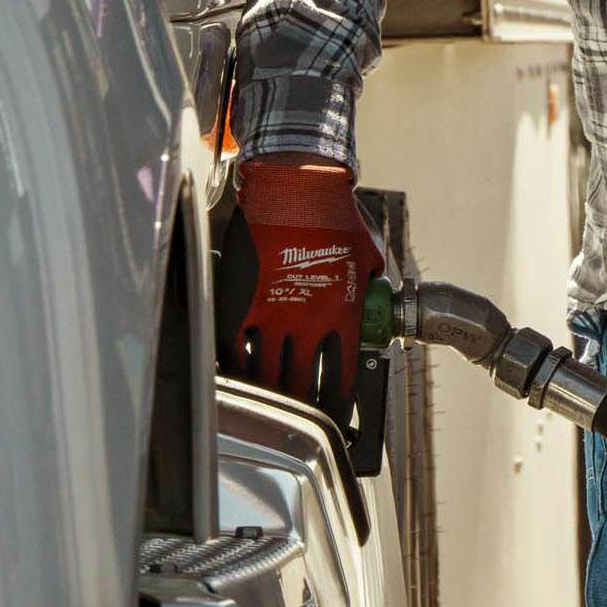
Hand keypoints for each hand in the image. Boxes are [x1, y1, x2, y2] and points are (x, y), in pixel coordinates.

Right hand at [215, 156, 385, 420]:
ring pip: (264, 373)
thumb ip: (368, 285)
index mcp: (342, 313)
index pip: (340, 374)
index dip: (338, 403)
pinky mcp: (238, 300)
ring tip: (267, 408)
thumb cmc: (337, 213)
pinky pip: (232, 348)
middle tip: (299, 421)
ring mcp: (268, 313)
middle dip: (301, 408)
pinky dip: (234, 367)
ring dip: (267, 394)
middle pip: (299, 384)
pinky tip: (236, 378)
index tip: (337, 418)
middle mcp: (305, 321)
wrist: (296, 184)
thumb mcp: (368, 255)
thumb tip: (374, 296)